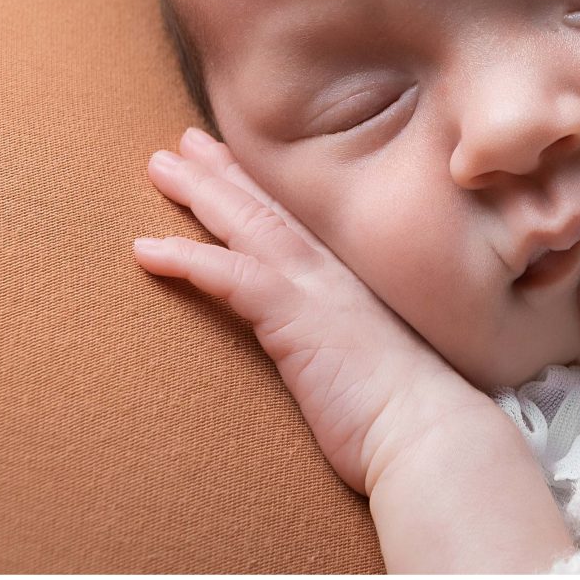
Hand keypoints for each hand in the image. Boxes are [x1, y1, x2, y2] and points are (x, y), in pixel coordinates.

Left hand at [135, 126, 487, 496]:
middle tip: (181, 143)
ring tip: (158, 166)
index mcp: (349, 281)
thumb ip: (345, 345)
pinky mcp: (296, 316)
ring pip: (246, 222)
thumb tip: (331, 357)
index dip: (259, 185)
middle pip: (266, 206)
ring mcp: (315, 288)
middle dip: (222, 170)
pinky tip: (147, 250)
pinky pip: (229, 274)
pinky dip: (187, 257)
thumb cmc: (405, 416)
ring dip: (200, 191)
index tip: (227, 158)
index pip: (296, 219)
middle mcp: (332, 272)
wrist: (432, 436)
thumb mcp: (372, 365)